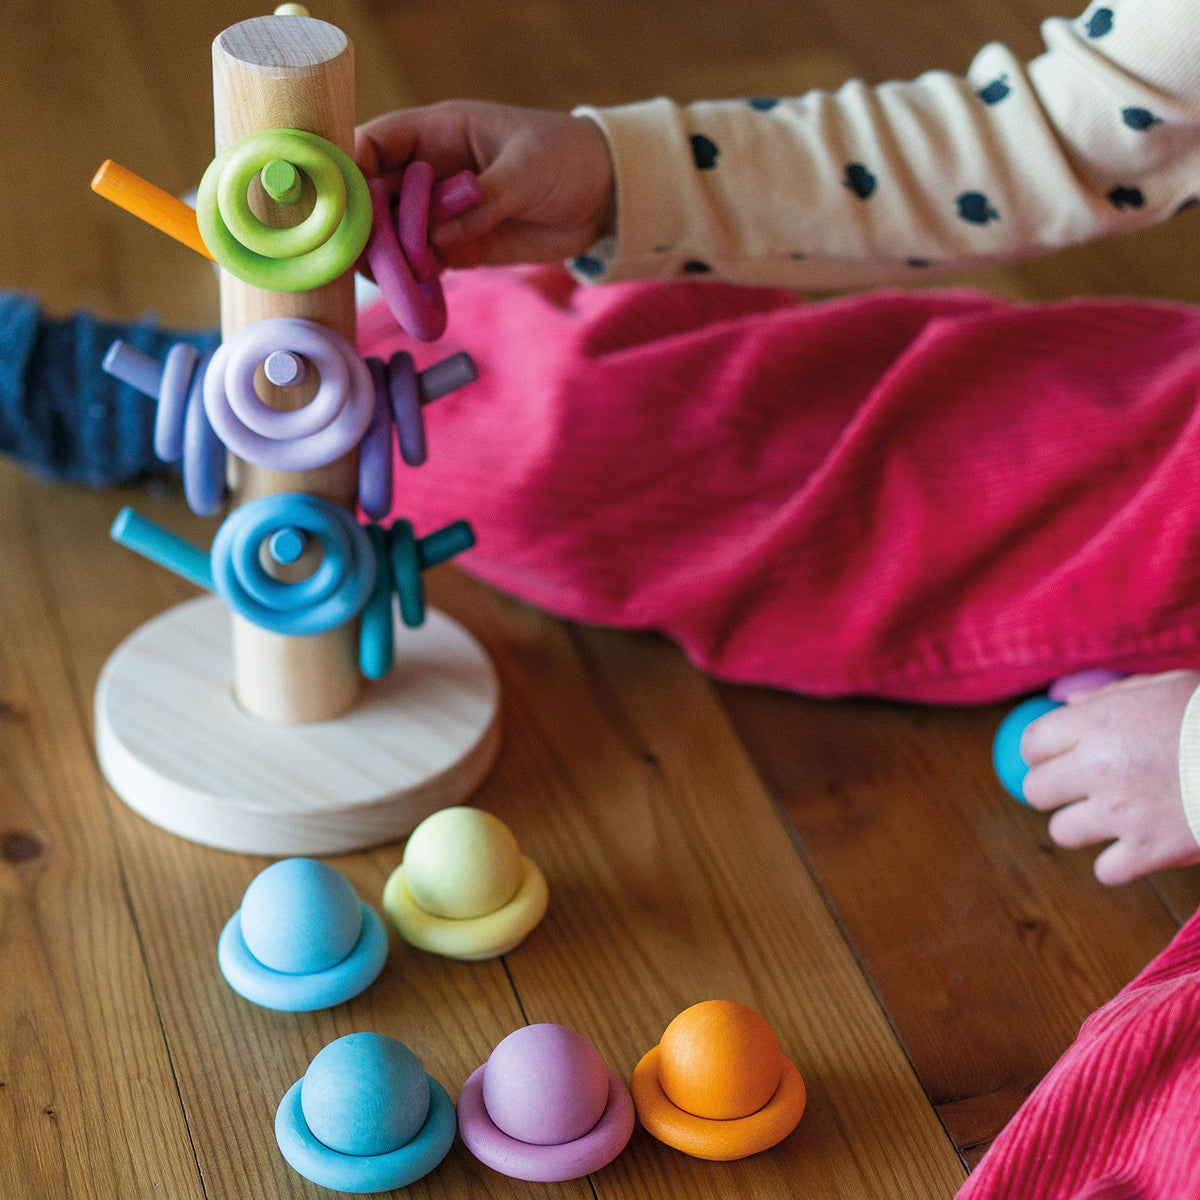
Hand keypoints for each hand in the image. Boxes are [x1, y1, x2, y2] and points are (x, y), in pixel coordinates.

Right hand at [355, 101, 614, 268]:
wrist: (603, 196)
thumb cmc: (566, 158)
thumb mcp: (527, 169)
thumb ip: (482, 199)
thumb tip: (436, 235)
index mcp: (438, 132)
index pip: (376, 143)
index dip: (351, 167)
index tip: (343, 201)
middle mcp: (429, 171)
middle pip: (374, 195)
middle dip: (365, 224)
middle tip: (364, 254)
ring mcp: (440, 212)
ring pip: (394, 234)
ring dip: (388, 258)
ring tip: (392, 280)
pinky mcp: (457, 246)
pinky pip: (423, 263)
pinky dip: (415, 279)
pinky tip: (415, 294)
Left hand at [1021, 670, 1199, 884]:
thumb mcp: (1166, 687)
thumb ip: (1110, 697)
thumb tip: (1065, 705)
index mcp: (1098, 723)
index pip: (1031, 744)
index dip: (1042, 751)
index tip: (1059, 756)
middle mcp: (1100, 767)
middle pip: (1036, 790)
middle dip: (1054, 789)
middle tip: (1082, 787)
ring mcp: (1123, 812)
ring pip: (1062, 832)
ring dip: (1083, 826)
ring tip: (1114, 815)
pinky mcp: (1152, 851)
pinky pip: (1106, 870)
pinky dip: (1120, 863)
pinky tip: (1139, 844)